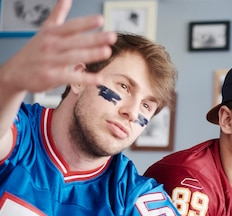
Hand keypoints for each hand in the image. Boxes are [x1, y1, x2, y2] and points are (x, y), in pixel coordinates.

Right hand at [0, 0, 116, 93]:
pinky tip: (98, 79)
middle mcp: (51, 45)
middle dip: (94, 38)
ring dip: (90, 55)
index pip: (71, 26)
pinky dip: (84, 79)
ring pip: (73, 56)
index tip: (100, 19)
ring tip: (107, 52)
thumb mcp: (45, 30)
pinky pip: (70, 77)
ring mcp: (50, 61)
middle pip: (75, 41)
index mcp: (52, 33)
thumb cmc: (35, 50)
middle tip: (112, 36)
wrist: (15, 72)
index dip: (85, 22)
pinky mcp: (50, 76)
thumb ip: (57, 15)